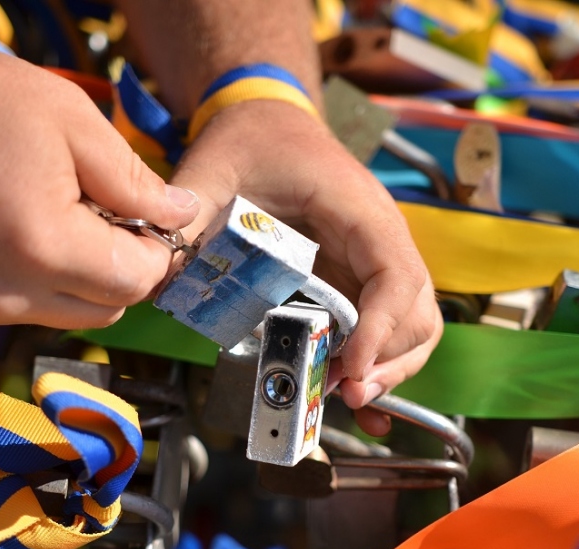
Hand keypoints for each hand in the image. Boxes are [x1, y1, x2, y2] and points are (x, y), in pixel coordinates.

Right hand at [0, 8, 198, 329]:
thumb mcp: (69, 121)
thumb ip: (133, 181)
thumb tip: (180, 216)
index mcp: (42, 247)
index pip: (136, 282)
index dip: (157, 252)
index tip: (151, 221)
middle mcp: (3, 294)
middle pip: (104, 310)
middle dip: (122, 269)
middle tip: (108, 214)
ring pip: (62, 313)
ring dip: (78, 277)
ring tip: (55, 213)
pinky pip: (16, 308)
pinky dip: (32, 280)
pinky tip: (12, 227)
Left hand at [171, 101, 442, 434]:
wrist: (267, 121)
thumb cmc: (252, 140)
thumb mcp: (212, 168)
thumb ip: (188, 215)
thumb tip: (160, 274)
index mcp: (358, 209)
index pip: (396, 275)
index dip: (382, 327)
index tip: (351, 367)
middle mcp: (379, 239)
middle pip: (417, 312)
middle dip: (388, 361)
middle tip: (345, 395)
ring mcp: (373, 262)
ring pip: (412, 326)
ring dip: (388, 368)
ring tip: (346, 398)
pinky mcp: (357, 281)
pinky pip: (385, 327)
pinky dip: (379, 363)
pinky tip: (361, 397)